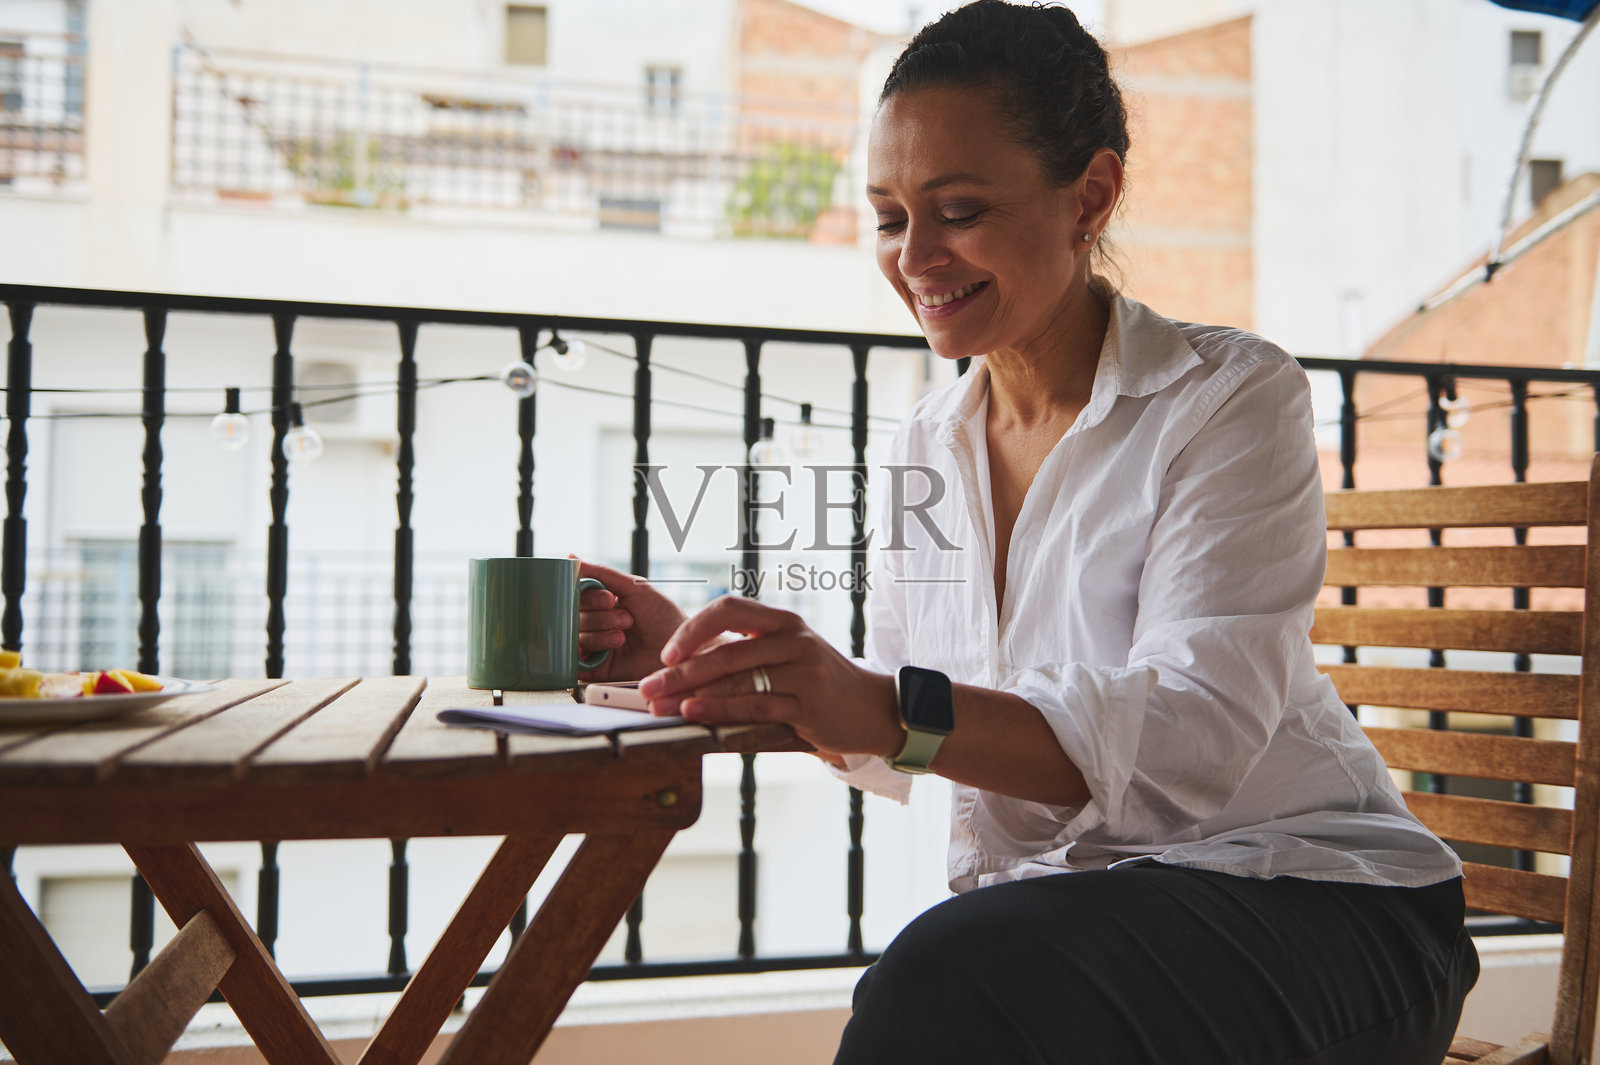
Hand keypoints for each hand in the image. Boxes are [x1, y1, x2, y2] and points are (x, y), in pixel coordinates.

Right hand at [574, 556, 687, 682]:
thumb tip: (571, 556)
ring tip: (622, 638)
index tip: (610, 600)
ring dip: (600, 635)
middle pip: (574, 616)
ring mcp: (595, 646)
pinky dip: (588, 653)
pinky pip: (577, 661)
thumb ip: (602, 573)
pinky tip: (607, 651)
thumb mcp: (635, 588)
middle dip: (600, 617)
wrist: (680, 651)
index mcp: (603, 603)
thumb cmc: (663, 618)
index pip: (578, 596)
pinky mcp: (596, 669)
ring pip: (576, 636)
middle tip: (626, 620)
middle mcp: (597, 623)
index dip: (590, 597)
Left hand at [636, 595, 902, 757]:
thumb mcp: (788, 655)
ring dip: (691, 693)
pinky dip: (720, 710)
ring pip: (736, 679)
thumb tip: (685, 668)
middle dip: (679, 670)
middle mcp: (793, 639)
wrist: (872, 708)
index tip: (667, 652)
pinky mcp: (807, 703)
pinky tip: (695, 713)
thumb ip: (747, 653)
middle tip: (647, 687)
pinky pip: (755, 705)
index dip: (694, 628)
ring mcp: (802, 670)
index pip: (730, 608)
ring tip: (661, 706)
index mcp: (782, 622)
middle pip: (725, 650)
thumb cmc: (819, 683)